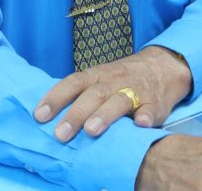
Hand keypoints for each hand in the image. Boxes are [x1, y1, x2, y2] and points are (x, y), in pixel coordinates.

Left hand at [34, 46, 191, 141]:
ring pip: (119, 101)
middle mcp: (113, 81)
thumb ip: (79, 94)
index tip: (39, 116)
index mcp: (96, 76)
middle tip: (61, 134)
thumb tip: (50, 116)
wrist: (161, 67)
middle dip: (76, 114)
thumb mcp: (99, 79)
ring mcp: (135, 91)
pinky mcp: (154, 103)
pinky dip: (145, 117)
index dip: (56, 98)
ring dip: (104, 115)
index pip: (72, 83)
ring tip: (91, 131)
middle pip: (93, 94)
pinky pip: (150, 109)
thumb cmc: (121, 78)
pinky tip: (140, 125)